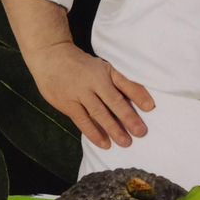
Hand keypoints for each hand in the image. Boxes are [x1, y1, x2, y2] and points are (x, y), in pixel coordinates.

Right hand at [23, 41, 152, 149]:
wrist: (49, 56)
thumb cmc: (82, 66)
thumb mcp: (103, 68)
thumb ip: (124, 83)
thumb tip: (146, 102)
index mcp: (104, 71)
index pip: (124, 83)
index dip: (137, 94)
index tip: (150, 107)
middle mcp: (92, 81)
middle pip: (112, 100)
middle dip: (127, 117)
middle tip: (140, 132)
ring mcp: (78, 92)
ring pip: (98, 112)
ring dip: (112, 128)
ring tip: (125, 142)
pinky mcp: (66, 103)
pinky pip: (82, 120)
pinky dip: (93, 132)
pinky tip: (104, 143)